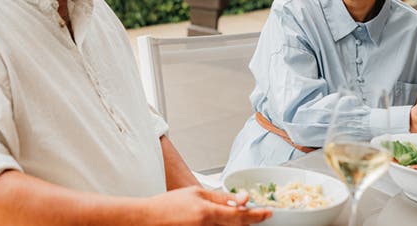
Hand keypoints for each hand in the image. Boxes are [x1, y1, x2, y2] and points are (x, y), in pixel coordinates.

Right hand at [141, 186, 271, 225]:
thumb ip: (221, 197)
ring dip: (234, 223)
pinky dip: (223, 225)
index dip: (257, 215)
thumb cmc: (168, 205)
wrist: (148, 219)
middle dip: (247, 220)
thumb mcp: (196, 193)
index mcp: (208, 214)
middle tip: (255, 212)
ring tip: (227, 213)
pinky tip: (220, 219)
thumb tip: (243, 198)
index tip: (269, 213)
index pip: (240, 217)